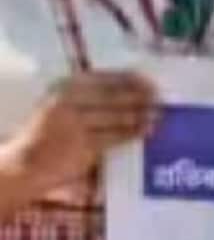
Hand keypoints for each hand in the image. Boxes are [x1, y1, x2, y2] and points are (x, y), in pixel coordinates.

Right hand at [0, 72, 157, 199]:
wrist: (28, 161)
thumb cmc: (50, 130)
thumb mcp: (61, 103)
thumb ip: (88, 95)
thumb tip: (130, 87)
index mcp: (64, 87)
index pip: (103, 78)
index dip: (129, 78)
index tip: (149, 80)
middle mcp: (69, 102)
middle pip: (114, 96)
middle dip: (140, 96)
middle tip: (159, 98)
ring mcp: (76, 124)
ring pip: (118, 116)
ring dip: (142, 114)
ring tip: (158, 114)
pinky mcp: (84, 146)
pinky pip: (116, 136)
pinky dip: (133, 132)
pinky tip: (146, 131)